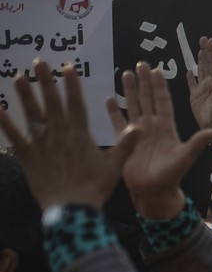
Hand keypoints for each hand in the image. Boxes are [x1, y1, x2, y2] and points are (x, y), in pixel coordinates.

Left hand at [0, 61, 137, 208]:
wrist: (72, 209)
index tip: (67, 68)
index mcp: (80, 136)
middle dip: (46, 81)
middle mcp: (59, 135)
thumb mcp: (114, 166)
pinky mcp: (27, 155)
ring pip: (32, 114)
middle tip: (39, 62)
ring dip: (25, 95)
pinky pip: (13, 136)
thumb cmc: (94, 188)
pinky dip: (5, 122)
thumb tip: (140, 127)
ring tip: (19, 77)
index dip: (71, 85)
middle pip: (51, 103)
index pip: (75, 105)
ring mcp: (42, 144)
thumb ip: (125, 145)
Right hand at [107, 62, 211, 217]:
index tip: (157, 70)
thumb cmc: (171, 175)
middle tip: (141, 63)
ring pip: (133, 105)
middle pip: (147, 98)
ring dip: (129, 90)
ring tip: (126, 73)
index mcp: (166, 127)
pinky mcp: (125, 141)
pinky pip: (117, 122)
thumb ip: (197, 142)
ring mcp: (137, 132)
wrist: (154, 191)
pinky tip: (108, 98)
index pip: (163, 101)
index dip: (159, 86)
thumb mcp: (186, 156)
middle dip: (144, 81)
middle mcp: (152, 126)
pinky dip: (113, 111)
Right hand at [187, 36, 211, 135]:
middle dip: (206, 51)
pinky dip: (190, 77)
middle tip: (204, 38)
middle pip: (207, 64)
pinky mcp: (195, 97)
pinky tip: (189, 71)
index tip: (209, 40)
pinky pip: (192, 84)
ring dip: (200, 60)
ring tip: (199, 49)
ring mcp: (202, 90)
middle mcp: (209, 84)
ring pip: (200, 71)